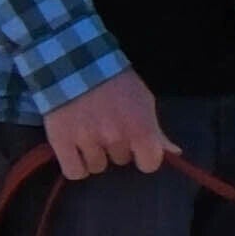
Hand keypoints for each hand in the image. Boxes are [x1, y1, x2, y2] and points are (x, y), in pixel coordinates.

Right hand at [33, 74, 174, 178]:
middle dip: (116, 147)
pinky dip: (76, 166)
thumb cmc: (116, 82)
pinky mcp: (61, 142)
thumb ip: (157, 130)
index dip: (145, 157)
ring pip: (97, 167)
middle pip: (121, 161)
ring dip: (94, 155)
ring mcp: (87, 141)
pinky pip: (74, 172)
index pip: (150, 163)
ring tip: (89, 132)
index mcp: (140, 128)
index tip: (138, 148)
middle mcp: (115, 138)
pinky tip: (76, 152)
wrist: (76, 63)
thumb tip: (173, 152)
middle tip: (108, 127)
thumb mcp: (143, 100)